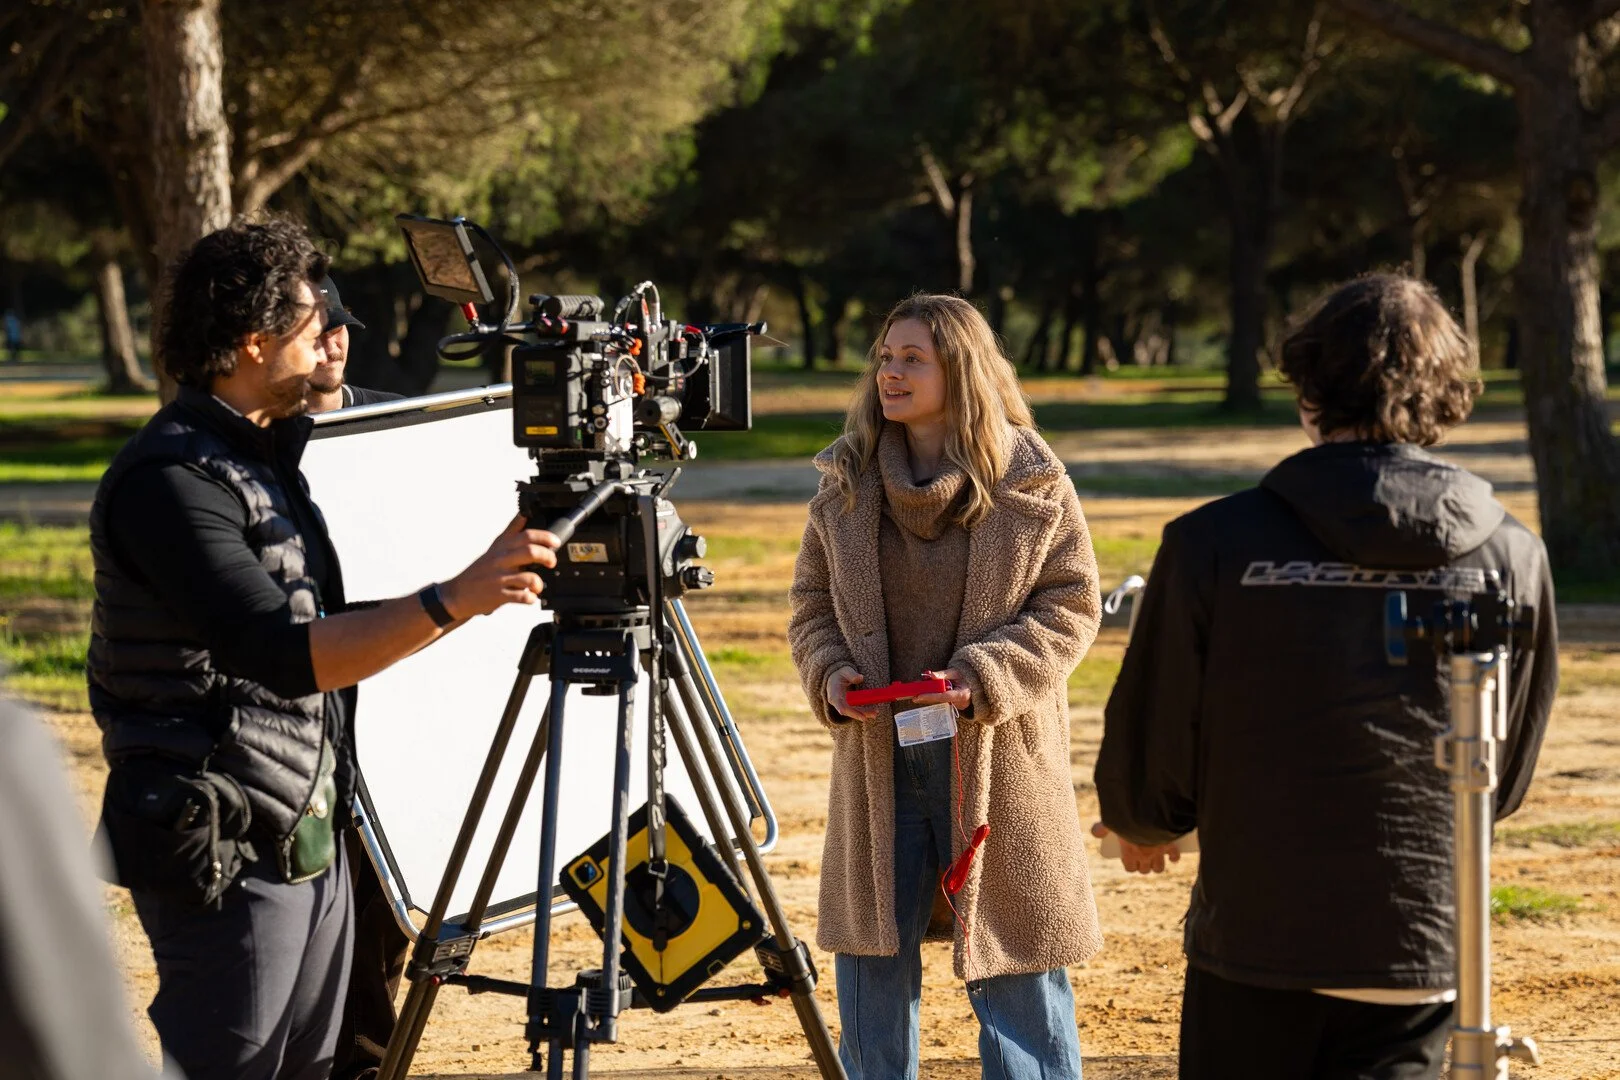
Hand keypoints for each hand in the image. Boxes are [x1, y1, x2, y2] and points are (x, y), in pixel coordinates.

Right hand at [440, 515, 560, 619]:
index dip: (544, 536)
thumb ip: (511, 532)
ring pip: (529, 577)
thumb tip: (524, 515)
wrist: (457, 593)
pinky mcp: (499, 595)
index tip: (555, 541)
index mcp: (501, 547)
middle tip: (552, 562)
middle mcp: (501, 560)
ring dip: (538, 583)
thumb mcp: (495, 547)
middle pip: (530, 552)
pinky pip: (522, 597)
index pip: (526, 535)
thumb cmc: (480, 570)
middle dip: (547, 557)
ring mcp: (500, 578)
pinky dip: (530, 598)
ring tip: (537, 586)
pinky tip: (528, 597)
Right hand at [825, 665, 876, 721]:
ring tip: (874, 714)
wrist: (838, 679)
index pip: (836, 701)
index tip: (843, 711)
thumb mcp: (845, 671)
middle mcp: (837, 702)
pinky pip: (857, 711)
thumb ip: (852, 674)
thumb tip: (860, 678)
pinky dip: (865, 712)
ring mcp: (843, 706)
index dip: (839, 707)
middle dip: (857, 713)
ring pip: (853, 712)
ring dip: (863, 714)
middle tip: (866, 717)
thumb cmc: (841, 674)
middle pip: (846, 709)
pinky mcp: (850, 707)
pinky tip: (873, 712)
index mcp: (834, 692)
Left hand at [910, 667, 971, 711]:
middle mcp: (959, 703)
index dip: (931, 696)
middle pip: (939, 701)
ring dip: (928, 697)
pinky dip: (933, 696)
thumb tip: (931, 676)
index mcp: (962, 694)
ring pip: (939, 702)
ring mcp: (956, 706)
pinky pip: (940, 701)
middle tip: (913, 695)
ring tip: (916, 693)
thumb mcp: (955, 672)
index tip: (919, 696)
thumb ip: (943, 674)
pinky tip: (924, 693)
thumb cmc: (965, 676)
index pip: (944, 697)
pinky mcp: (952, 706)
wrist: (973, 684)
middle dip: (926, 697)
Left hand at [1091, 821, 1180, 874]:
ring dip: (1157, 865)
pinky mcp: (1171, 845)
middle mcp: (1145, 857)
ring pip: (1159, 868)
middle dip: (1143, 866)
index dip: (1130, 865)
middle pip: (1145, 870)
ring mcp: (1158, 853)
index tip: (1129, 858)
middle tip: (1142, 858)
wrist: (1148, 811)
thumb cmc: (1127, 818)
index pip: (1130, 868)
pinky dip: (1174, 858)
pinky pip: (1175, 856)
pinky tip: (1173, 857)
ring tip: (1156, 859)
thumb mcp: (1111, 822)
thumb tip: (1095, 833)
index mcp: (1130, 853)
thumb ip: (1102, 827)